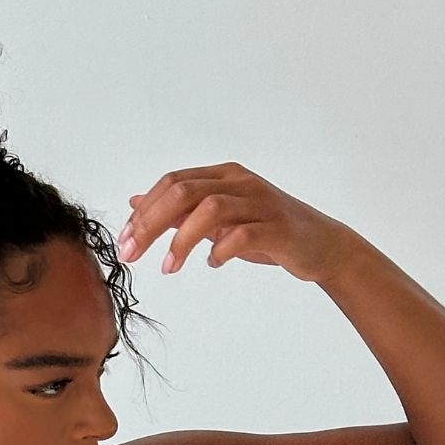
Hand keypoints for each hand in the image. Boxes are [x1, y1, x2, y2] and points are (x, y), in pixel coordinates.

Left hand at [117, 161, 355, 283]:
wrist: (320, 244)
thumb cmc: (266, 231)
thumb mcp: (217, 219)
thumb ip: (180, 210)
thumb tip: (135, 203)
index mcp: (223, 176)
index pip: (173, 183)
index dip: (144, 211)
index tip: (124, 242)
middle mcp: (239, 182)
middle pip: (184, 191)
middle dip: (151, 223)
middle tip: (132, 254)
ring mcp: (260, 202)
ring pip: (210, 208)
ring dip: (182, 240)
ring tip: (170, 268)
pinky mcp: (277, 227)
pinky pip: (243, 234)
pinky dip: (221, 250)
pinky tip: (213, 263)